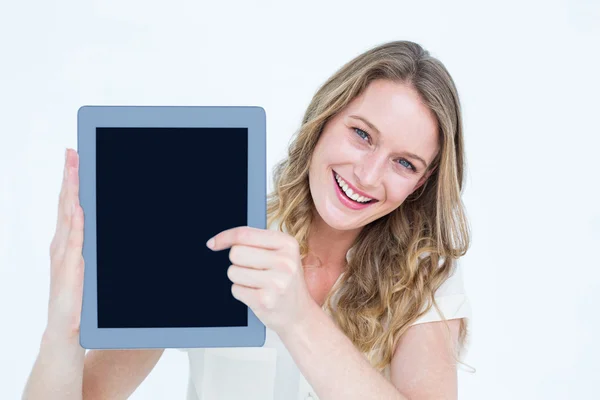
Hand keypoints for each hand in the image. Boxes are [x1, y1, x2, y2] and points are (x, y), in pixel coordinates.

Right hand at [46, 148, 84, 340]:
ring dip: (71, 194)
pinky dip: (76, 226)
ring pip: (68, 219)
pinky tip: (79, 210)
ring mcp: (63, 259)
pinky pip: (75, 246)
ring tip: (73, 170)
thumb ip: (92, 246)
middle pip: (65, 205)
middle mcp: (62, 246)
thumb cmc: (76, 301)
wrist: (64, 334)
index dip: (71, 181)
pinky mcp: (71, 273)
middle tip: (71, 153)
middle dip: (69, 178)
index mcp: (67, 243)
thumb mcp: (88, 267)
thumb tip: (100, 225)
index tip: (74, 157)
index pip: (69, 205)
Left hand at [206, 226, 316, 334]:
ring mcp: (276, 281)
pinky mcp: (265, 300)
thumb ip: (255, 242)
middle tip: (252, 270)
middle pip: (236, 253)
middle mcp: (284, 261)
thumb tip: (216, 241)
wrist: (299, 315)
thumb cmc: (285, 282)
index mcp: (287, 243)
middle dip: (237, 262)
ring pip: (233, 272)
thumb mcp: (280, 255)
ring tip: (257, 284)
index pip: (245, 234)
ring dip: (239, 279)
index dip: (224, 237)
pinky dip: (241, 293)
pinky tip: (257, 295)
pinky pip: (236, 290)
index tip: (213, 243)